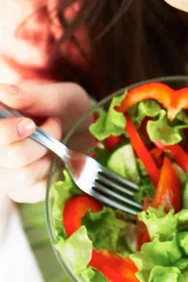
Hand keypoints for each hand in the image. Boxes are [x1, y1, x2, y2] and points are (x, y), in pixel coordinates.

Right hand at [0, 81, 91, 202]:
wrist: (85, 130)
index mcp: (1, 118)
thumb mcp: (59, 95)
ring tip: (56, 141)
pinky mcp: (21, 189)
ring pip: (21, 175)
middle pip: (6, 155)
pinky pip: (35, 189)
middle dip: (38, 142)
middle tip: (54, 124)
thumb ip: (32, 95)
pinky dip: (51, 174)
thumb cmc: (68, 108)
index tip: (29, 124)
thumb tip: (5, 91)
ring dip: (47, 157)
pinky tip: (54, 160)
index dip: (6, 133)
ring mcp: (6, 170)